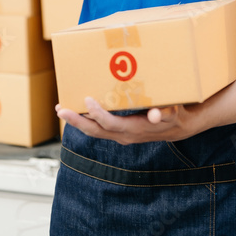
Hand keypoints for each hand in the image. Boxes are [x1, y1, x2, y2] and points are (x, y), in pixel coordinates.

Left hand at [56, 97, 202, 143]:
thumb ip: (164, 113)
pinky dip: (85, 120)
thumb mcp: (172, 113)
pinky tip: (77, 111)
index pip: (110, 124)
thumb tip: (156, 114)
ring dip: (76, 121)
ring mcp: (118, 136)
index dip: (98, 114)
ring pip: (93, 131)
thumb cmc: (171, 116)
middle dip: (76, 121)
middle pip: (94, 131)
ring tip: (61, 109)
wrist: (175, 128)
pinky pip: (97, 129)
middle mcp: (122, 136)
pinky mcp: (117, 132)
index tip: (87, 100)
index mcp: (133, 130)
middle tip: (61, 109)